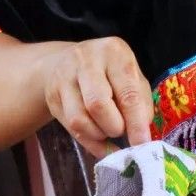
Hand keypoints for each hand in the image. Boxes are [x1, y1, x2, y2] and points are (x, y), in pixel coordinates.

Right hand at [42, 37, 153, 157]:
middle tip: (122, 131)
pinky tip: (100, 141)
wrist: (69, 62)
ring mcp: (64, 77)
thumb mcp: (133, 78)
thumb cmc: (111, 73)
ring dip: (99, 135)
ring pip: (80, 120)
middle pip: (98, 105)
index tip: (142, 143)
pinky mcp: (52, 96)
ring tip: (108, 130)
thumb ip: (141, 104)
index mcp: (114, 52)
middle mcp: (86, 60)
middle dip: (114, 127)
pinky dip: (89, 142)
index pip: (127, 92)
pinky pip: (70, 128)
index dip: (136, 123)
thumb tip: (141, 137)